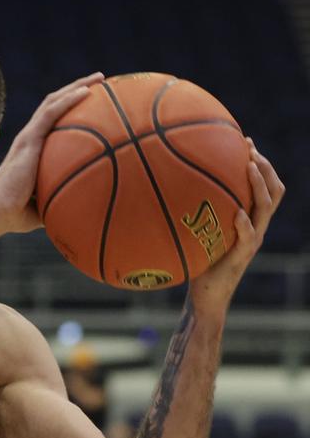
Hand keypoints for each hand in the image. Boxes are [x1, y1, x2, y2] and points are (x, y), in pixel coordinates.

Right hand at [0, 72, 104, 233]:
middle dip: (76, 89)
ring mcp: (27, 137)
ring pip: (53, 101)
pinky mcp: (28, 139)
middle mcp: (28, 138)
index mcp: (30, 150)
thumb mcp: (44, 205)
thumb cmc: (15, 214)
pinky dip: (69, 99)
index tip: (91, 102)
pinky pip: (51, 112)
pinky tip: (87, 92)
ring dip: (77, 86)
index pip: (51, 121)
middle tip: (100, 82)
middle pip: (54, 105)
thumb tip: (82, 209)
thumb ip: (60, 200)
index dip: (69, 108)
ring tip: (99, 78)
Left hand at [188, 138, 283, 315]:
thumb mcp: (197, 231)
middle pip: (274, 191)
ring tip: (249, 166)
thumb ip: (192, 212)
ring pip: (266, 208)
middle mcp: (255, 227)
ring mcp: (251, 241)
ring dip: (259, 186)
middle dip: (265, 166)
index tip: (245, 141)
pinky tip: (238, 213)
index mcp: (249, 219)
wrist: (205, 296)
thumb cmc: (196, 262)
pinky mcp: (241, 257)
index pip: (264, 186)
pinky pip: (249, 237)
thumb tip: (164, 186)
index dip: (260, 164)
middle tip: (249, 147)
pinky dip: (245, 223)